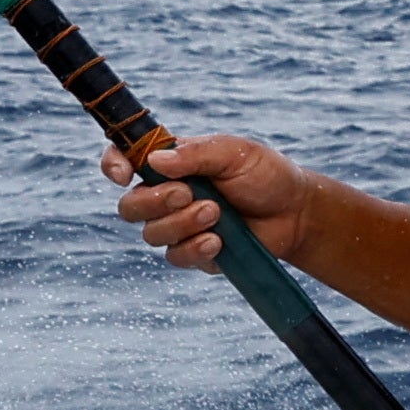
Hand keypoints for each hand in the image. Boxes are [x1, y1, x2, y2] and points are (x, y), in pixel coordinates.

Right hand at [101, 133, 316, 269]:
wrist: (296, 213)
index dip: (113, 166)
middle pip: (130, 206)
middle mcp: (167, 195)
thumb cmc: (267, 176)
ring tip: (217, 213)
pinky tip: (220, 240)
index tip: (123, 174)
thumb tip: (153, 160)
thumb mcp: (235, 153)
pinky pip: (175, 256)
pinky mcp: (192, 252)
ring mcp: (178, 226)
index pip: (125, 161)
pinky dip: (195, 247)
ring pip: (151, 233)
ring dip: (182, 223)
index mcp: (172, 164)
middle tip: (189, 193)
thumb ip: (196, 153)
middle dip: (155, 202)